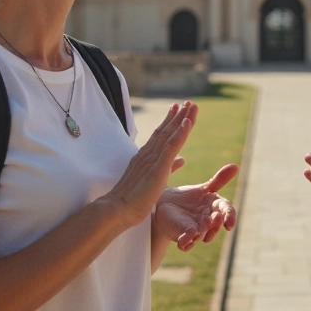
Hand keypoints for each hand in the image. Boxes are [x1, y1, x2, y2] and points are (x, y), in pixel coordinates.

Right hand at [104, 102, 196, 225]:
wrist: (118, 209)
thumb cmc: (133, 199)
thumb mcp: (155, 179)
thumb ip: (169, 167)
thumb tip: (182, 160)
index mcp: (146, 157)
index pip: (160, 135)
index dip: (170, 121)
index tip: (178, 108)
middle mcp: (148, 153)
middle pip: (166, 130)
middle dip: (178, 115)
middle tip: (188, 102)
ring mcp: (153, 159)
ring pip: (170, 134)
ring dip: (182, 118)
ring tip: (192, 105)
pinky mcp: (158, 167)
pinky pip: (171, 146)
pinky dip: (180, 133)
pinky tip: (187, 122)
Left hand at [155, 164, 238, 250]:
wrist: (166, 204)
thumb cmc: (188, 198)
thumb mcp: (204, 188)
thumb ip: (219, 179)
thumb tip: (235, 166)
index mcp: (215, 209)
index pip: (227, 212)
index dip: (230, 217)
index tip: (230, 223)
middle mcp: (208, 222)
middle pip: (216, 226)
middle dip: (216, 224)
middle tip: (214, 218)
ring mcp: (196, 231)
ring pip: (203, 235)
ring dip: (203, 231)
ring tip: (201, 225)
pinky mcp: (182, 237)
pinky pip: (186, 244)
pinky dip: (186, 243)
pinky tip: (184, 241)